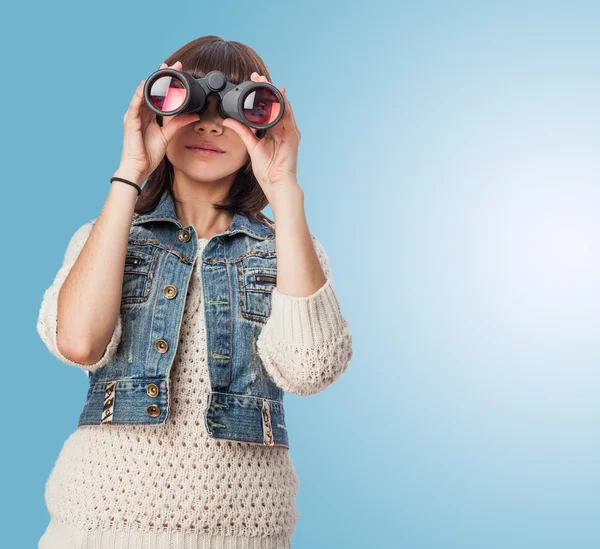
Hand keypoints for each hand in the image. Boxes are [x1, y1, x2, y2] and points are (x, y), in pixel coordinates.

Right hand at [118, 60, 199, 180]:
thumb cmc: (148, 154)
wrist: (139, 168)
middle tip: (172, 64)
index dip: (166, 82)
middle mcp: (140, 112)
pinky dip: (140, 94)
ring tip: (162, 70)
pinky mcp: (131, 122)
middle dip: (161, 76)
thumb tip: (194, 115)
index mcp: (148, 115)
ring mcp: (134, 116)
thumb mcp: (168, 136)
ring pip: (143, 93)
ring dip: (153, 81)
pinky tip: (145, 85)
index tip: (177, 71)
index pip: (158, 94)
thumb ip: (178, 124)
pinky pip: (135, 105)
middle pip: (150, 90)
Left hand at [221, 72, 300, 195]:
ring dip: (274, 93)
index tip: (250, 82)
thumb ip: (242, 132)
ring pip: (282, 106)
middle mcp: (282, 129)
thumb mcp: (251, 147)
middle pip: (275, 104)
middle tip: (257, 75)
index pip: (267, 108)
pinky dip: (284, 105)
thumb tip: (228, 121)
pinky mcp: (293, 136)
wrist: (276, 183)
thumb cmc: (266, 170)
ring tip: (265, 81)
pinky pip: (288, 116)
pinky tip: (279, 95)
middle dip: (267, 89)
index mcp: (273, 131)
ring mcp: (289, 132)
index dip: (259, 95)